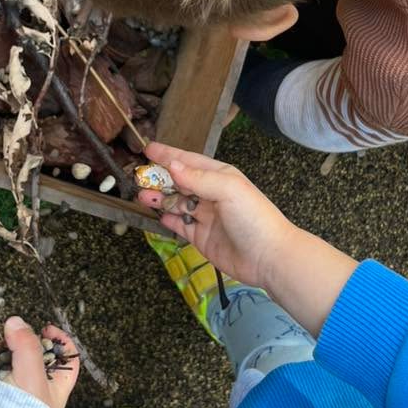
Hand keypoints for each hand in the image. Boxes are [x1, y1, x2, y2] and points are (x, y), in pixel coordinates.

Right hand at [0, 317, 79, 407]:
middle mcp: (32, 387)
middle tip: (3, 335)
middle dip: (12, 340)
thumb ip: (26, 347)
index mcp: (53, 387)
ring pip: (0, 357)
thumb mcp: (31, 378)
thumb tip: (16, 322)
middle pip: (27, 352)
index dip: (59, 341)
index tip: (45, 328)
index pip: (66, 361)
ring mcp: (6, 389)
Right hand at [138, 143, 358, 337]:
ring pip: (176, 204)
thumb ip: (198, 177)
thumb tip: (171, 165)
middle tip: (138, 177)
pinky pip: (180, 225)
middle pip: (179, 182)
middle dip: (159, 178)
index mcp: (220, 177)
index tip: (148, 149)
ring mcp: (206, 217)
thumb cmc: (253, 217)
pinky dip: (168, 220)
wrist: (269, 257)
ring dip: (159, 199)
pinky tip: (157, 216)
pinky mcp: (201, 238)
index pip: (189, 161)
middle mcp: (211, 194)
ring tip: (142, 195)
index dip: (168, 155)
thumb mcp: (228, 189)